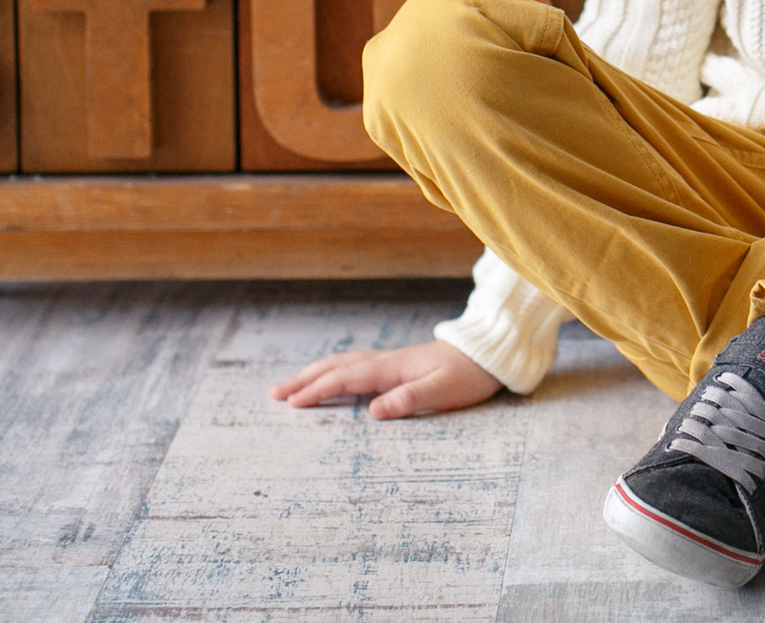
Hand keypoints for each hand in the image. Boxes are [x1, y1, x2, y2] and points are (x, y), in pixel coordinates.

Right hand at [271, 339, 503, 419]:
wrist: (489, 353)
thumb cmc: (469, 375)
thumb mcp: (443, 392)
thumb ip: (410, 400)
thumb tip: (373, 412)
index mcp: (392, 369)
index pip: (345, 379)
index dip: (316, 390)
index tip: (289, 402)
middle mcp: (386, 361)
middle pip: (336, 367)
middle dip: (305, 380)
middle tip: (275, 393)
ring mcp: (391, 361)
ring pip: (344, 363)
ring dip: (315, 373)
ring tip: (291, 385)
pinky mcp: (398, 364)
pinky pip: (356, 365)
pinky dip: (334, 370)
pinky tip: (331, 376)